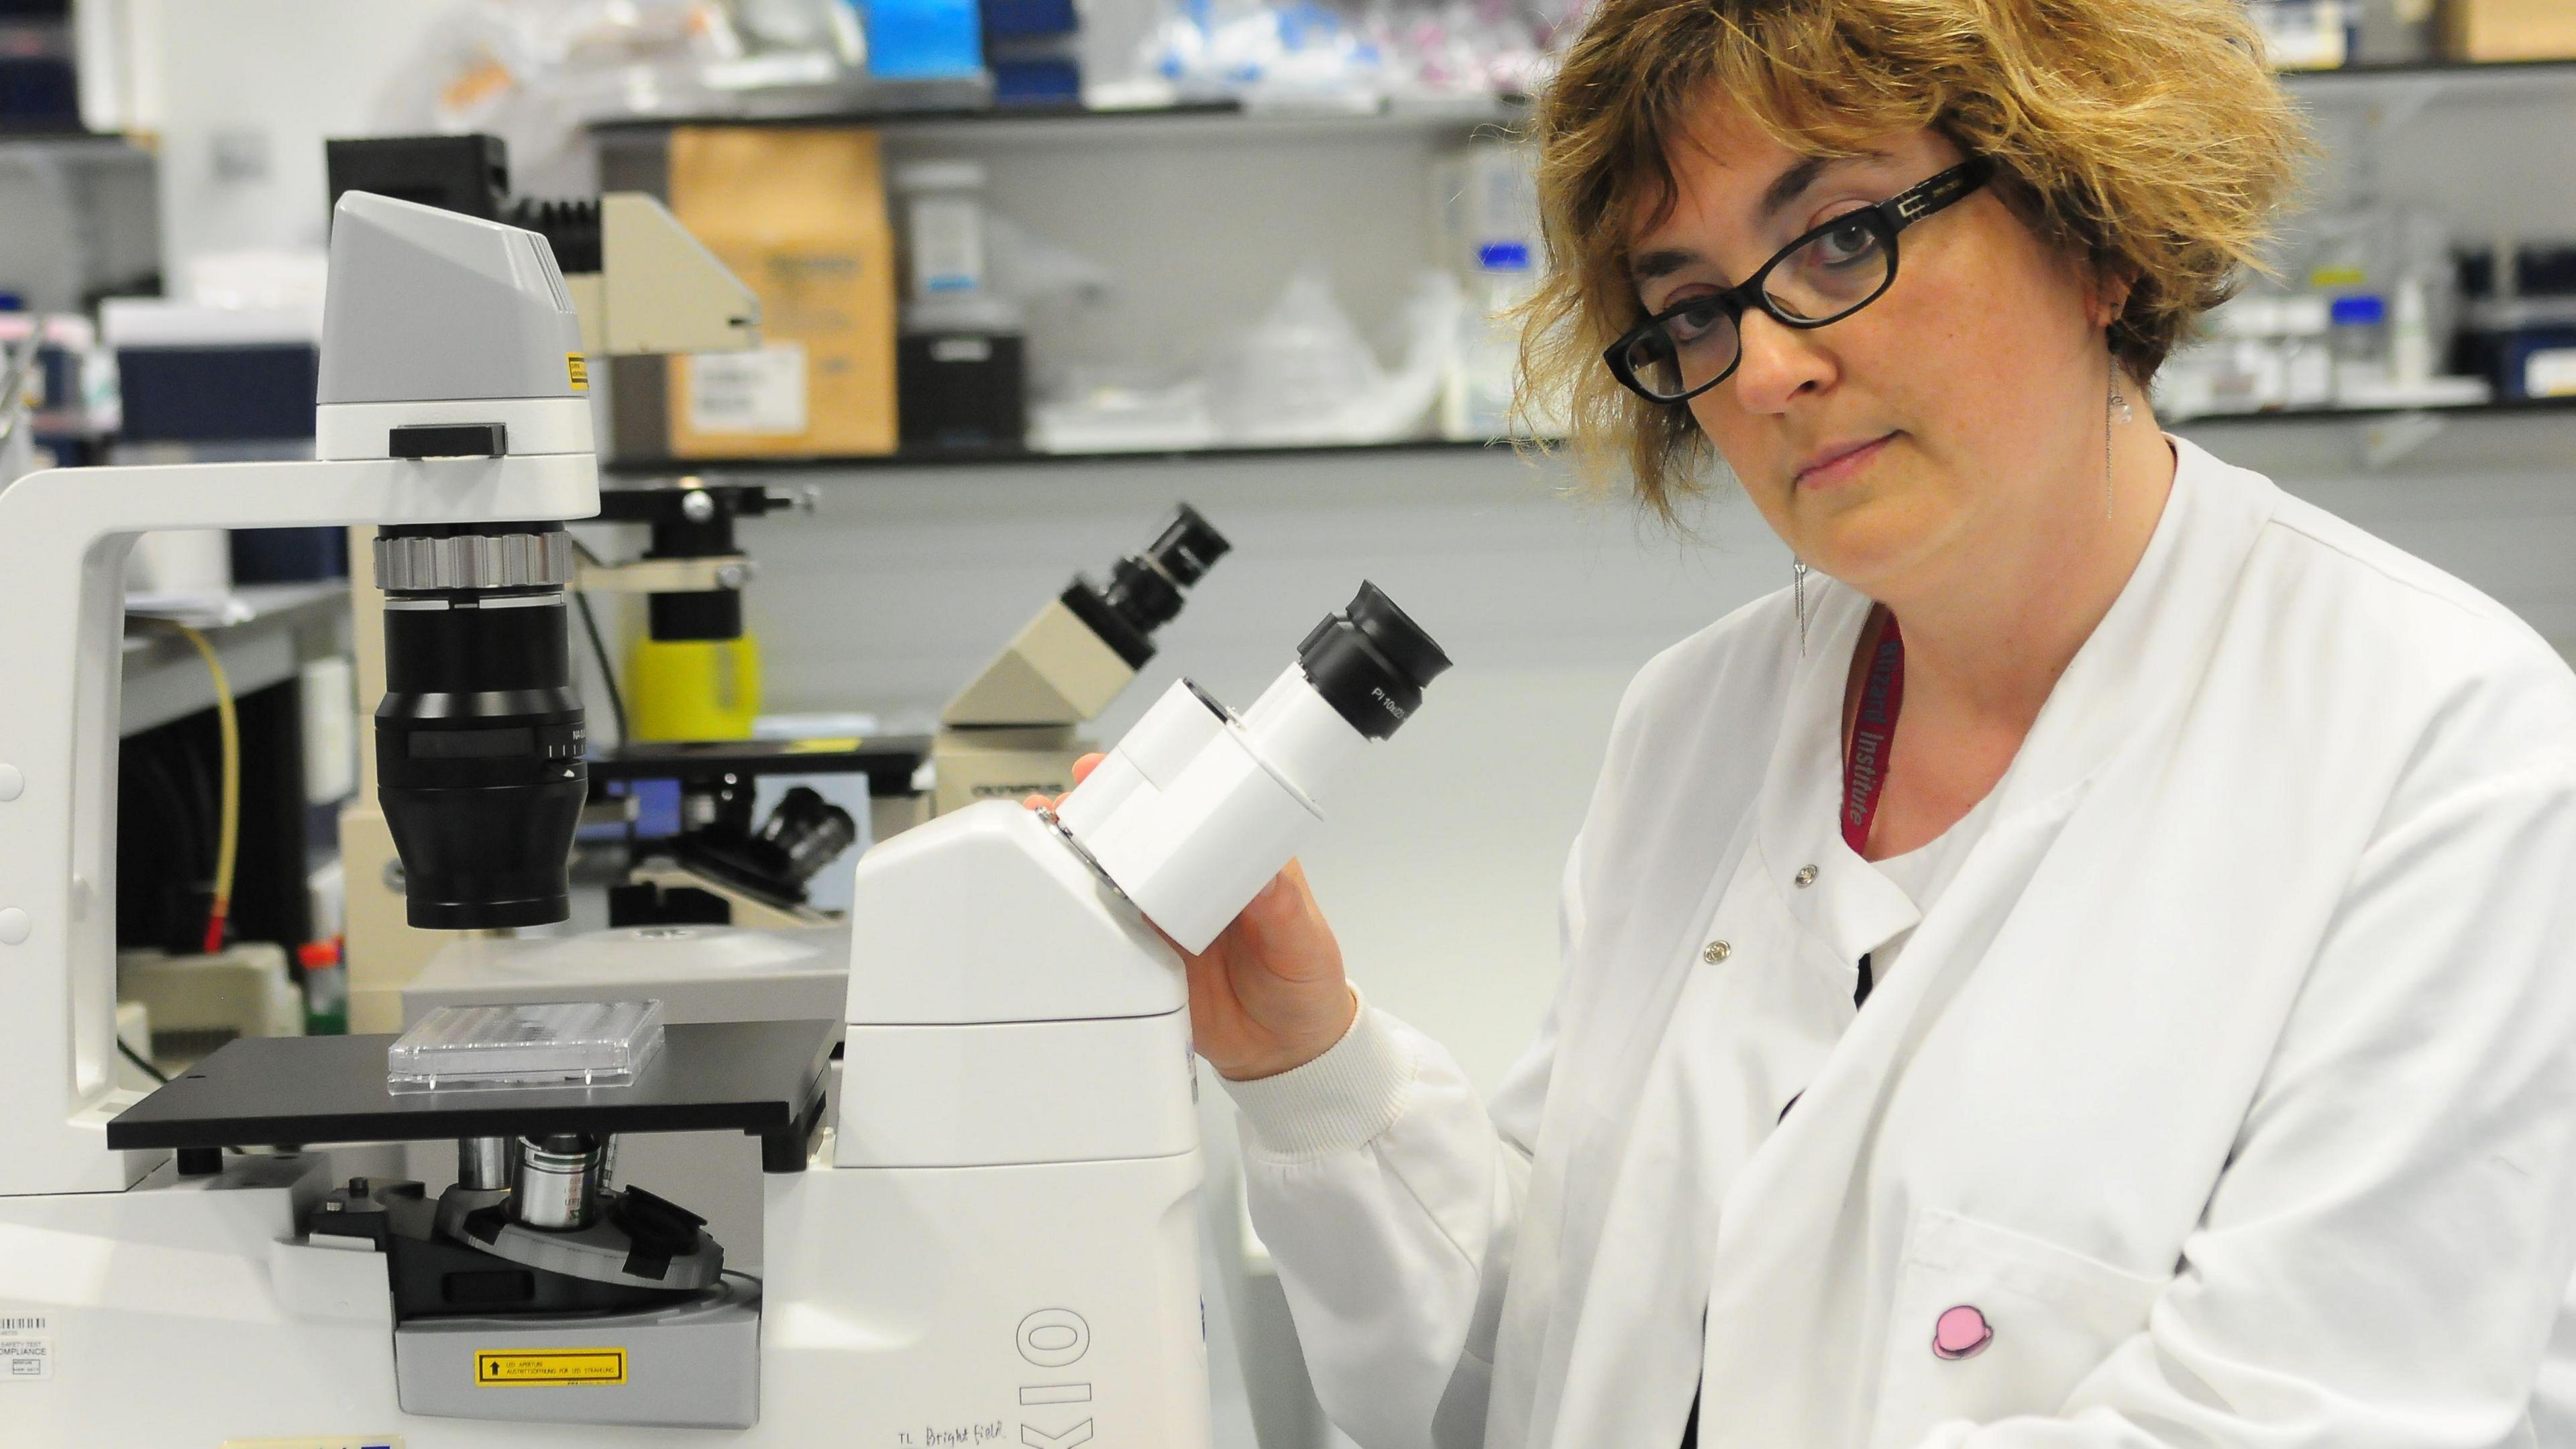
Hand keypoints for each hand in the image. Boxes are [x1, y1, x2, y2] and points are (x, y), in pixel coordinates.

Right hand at [1029, 756, 1356, 1080]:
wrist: (1285, 1049)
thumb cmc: (1305, 983)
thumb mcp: (1303, 942)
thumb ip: (1285, 908)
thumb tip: (1269, 874)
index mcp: (1235, 865)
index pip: (1192, 813)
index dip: (1156, 790)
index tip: (1126, 774)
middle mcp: (1194, 887)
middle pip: (1140, 840)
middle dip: (1099, 816)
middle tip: (1070, 804)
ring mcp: (1166, 921)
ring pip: (1115, 880)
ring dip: (1080, 859)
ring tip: (1047, 842)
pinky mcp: (1147, 959)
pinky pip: (1109, 933)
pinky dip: (1081, 916)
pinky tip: (1057, 902)